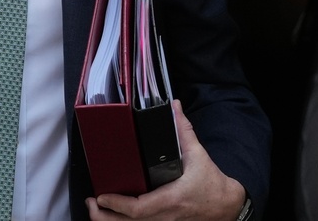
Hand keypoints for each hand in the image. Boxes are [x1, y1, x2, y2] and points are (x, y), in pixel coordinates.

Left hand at [85, 99, 246, 219]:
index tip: (101, 196)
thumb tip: (174, 107)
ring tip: (97, 208)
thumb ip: (183, 130)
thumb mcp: (198, 155)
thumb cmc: (211, 184)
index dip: (117, 204)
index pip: (138, 208)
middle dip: (104, 216)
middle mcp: (165, 217)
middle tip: (91, 202)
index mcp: (171, 199)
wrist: (226, 206)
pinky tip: (114, 215)